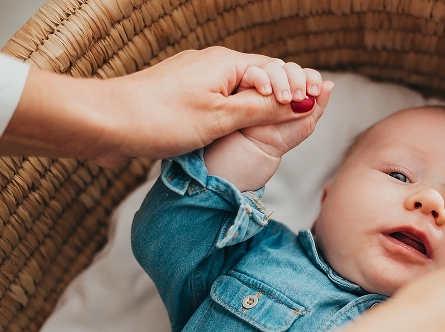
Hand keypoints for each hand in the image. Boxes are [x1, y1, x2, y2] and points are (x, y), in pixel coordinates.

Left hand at [1, 47, 322, 166]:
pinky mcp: (187, 100)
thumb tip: (305, 103)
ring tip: (285, 127)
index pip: (278, 72)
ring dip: (267, 108)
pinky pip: (227, 103)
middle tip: (310, 117)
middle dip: (289, 97)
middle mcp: (215, 66)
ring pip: (246, 93)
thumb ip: (264, 110)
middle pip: (265, 79)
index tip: (314, 110)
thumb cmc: (160, 117)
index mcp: (227, 63)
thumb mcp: (222, 117)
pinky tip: (248, 131)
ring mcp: (200, 82)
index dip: (299, 90)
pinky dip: (244, 115)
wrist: (105, 123)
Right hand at [203, 62, 333, 190]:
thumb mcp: (308, 120)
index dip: (312, 79)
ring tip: (283, 99)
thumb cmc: (285, 135)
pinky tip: (266, 92)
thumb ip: (319, 103)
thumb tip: (330, 83)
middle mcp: (283, 80)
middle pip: (292, 68)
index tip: (313, 91)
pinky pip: (254, 72)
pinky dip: (261, 78)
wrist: (261, 146)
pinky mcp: (247, 82)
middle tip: (298, 97)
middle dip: (297, 79)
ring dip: (281, 80)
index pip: (308, 74)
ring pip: (274, 67)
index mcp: (299, 87)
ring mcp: (265, 79)